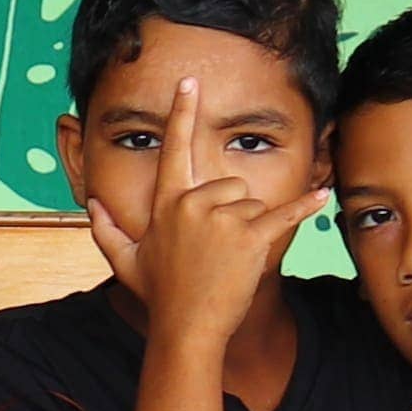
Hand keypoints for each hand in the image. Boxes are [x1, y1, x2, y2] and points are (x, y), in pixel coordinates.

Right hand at [83, 71, 312, 352]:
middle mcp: (193, 203)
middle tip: (215, 249)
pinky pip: (283, 214)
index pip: (174, 147)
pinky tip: (320, 196)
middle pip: (229, 184)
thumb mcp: (125, 261)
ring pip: (251, 204)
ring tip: (230, 259)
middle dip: (229, 211)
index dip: (182, 112)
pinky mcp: (252, 237)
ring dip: (248, 228)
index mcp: (167, 202)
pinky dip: (303, 208)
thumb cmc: (158, 295)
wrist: (186, 328)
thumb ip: (104, 229)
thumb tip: (91, 205)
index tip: (190, 82)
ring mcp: (223, 219)